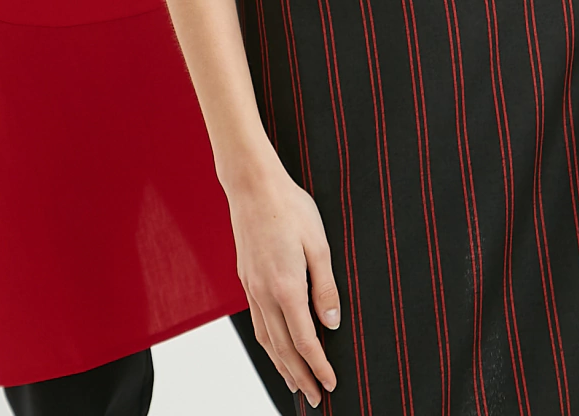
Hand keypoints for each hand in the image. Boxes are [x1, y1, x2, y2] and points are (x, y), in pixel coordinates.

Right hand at [226, 159, 339, 406]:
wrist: (252, 184)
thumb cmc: (289, 208)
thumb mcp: (318, 244)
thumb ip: (326, 287)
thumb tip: (331, 324)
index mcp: (286, 287)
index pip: (305, 341)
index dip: (319, 366)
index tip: (332, 383)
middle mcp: (264, 293)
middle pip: (283, 348)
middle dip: (301, 377)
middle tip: (316, 398)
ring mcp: (251, 286)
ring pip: (266, 339)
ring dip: (281, 365)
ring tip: (294, 383)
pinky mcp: (245, 277)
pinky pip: (257, 321)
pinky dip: (268, 343)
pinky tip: (275, 345)